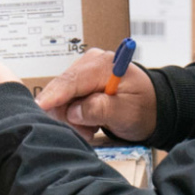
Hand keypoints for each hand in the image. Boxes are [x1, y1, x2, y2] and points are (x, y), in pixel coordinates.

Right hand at [36, 48, 156, 142]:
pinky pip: (66, 99)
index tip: (39, 107)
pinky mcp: (80, 81)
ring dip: (72, 117)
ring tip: (92, 127)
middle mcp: (90, 62)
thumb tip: (75, 111)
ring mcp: (84, 71)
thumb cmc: (145, 107)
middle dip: (68, 114)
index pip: (71, 81)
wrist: (154, 107)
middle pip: (61, 89)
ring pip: (61, 97)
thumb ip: (100, 110)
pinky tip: (89, 121)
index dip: (53, 96)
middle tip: (88, 131)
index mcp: (103, 65)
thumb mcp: (126, 112)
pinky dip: (74, 114)